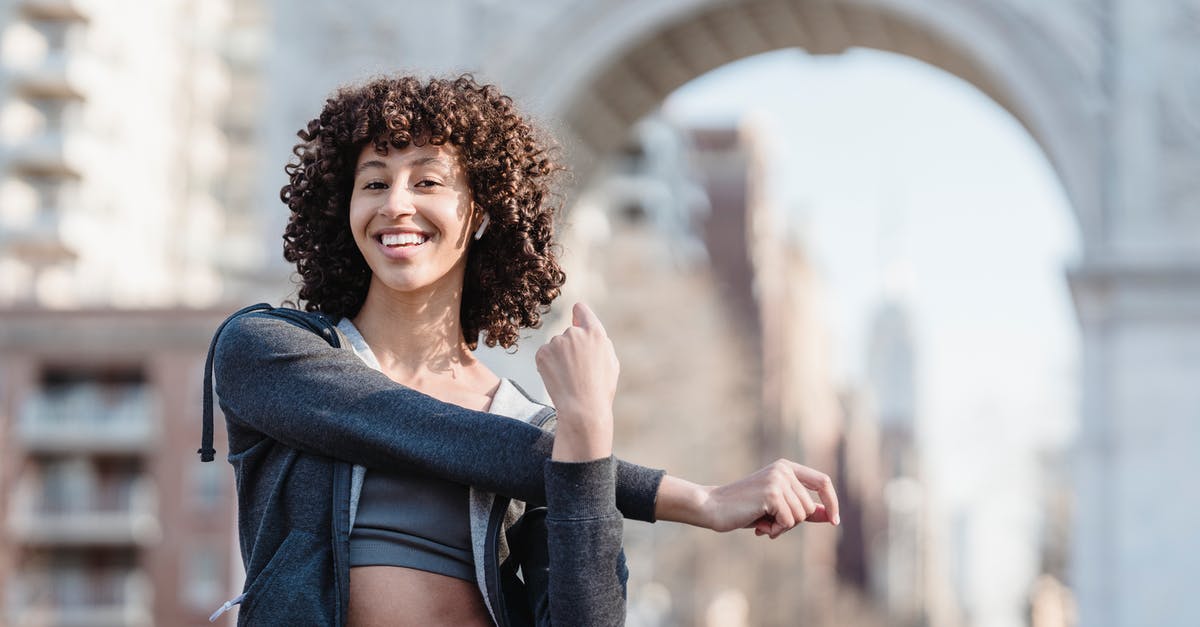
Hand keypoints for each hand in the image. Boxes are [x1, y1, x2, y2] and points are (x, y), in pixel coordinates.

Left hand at [535, 303, 618, 461]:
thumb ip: (600, 341)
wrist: (582, 409)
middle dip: (570, 346)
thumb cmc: (600, 389)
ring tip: (569, 378)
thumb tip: (585, 328)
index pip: (581, 310)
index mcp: (595, 333)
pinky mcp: (542, 353)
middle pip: (569, 332)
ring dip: (559, 357)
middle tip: (577, 370)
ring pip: (556, 346)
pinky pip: (545, 355)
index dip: (578, 315)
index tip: (575, 320)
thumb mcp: (611, 362)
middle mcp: (575, 333)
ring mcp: (557, 342)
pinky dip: (548, 365)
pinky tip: (558, 379)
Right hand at [656, 460, 839, 538]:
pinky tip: (758, 526)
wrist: (713, 507)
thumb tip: (831, 516)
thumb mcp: (777, 509)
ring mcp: (778, 480)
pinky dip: (776, 529)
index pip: (823, 481)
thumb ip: (803, 509)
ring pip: (801, 516)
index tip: (835, 521)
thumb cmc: (744, 509)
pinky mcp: (772, 493)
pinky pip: (788, 521)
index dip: (832, 502)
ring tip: (763, 523)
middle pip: (810, 507)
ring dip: (783, 527)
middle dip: (793, 523)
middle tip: (770, 524)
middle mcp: (784, 469)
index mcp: (786, 467)